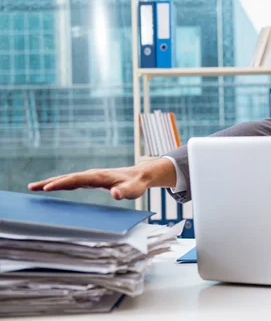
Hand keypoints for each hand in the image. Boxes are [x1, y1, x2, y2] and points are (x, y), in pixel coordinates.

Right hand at [27, 158, 176, 199]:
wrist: (141, 175)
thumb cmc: (137, 184)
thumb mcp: (133, 190)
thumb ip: (124, 192)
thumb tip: (114, 193)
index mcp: (99, 176)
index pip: (77, 179)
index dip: (62, 183)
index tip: (48, 187)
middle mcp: (93, 174)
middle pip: (68, 177)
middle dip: (50, 182)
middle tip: (32, 187)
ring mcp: (91, 177)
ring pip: (68, 179)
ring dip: (52, 182)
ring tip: (34, 187)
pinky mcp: (91, 180)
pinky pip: (72, 182)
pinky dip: (60, 184)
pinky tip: (51, 188)